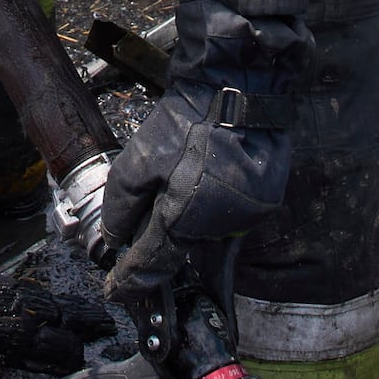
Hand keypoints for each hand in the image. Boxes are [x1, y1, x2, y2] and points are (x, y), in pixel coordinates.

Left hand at [90, 77, 292, 294]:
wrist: (237, 88)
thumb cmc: (186, 121)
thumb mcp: (136, 163)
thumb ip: (121, 208)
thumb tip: (114, 238)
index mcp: (185, 219)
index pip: (153, 264)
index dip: (131, 279)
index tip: (117, 289)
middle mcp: (220, 227)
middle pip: (182, 246)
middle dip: (162, 235)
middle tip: (150, 209)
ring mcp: (247, 216)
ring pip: (207, 231)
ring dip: (191, 217)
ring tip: (185, 178)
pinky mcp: (264, 201)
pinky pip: (230, 215)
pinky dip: (214, 204)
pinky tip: (207, 176)